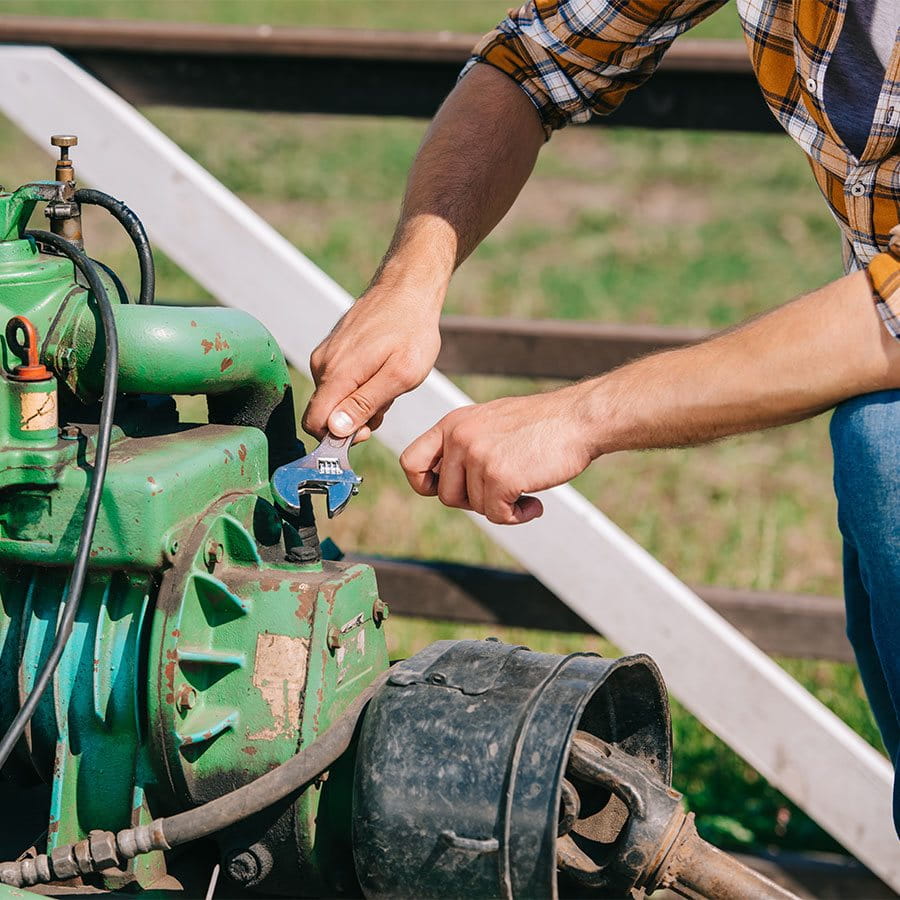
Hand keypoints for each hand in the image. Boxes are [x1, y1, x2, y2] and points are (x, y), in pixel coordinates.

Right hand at [303, 286, 441, 440]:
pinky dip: (359, 385)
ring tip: (389, 384)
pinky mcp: (333, 348)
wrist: (408, 288)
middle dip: (354, 420)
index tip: (368, 430)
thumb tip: (335, 429)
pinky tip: (381, 372)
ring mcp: (326, 354)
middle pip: (326, 413)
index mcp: (337, 374)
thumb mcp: (400, 376)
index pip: (314, 423)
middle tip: (386, 404)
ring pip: (335, 397)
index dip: (337, 438)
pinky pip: (339, 381)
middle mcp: (322, 364)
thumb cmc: (412, 331)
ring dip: (360, 402)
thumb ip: (365, 404)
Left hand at [400, 385, 595, 524]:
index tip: (446, 491)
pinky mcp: (499, 476)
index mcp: (453, 424)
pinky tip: (534, 503)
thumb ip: (465, 447)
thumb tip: (445, 486)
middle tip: (502, 491)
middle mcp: (460, 437)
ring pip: (474, 507)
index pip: (411, 462)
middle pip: (446, 495)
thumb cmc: (541, 425)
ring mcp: (478, 456)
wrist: (579, 418)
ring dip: (500, 508)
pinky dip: (517, 516)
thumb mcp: (490, 423)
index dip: (425, 485)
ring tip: (524, 492)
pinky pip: (497, 515)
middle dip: (474, 501)